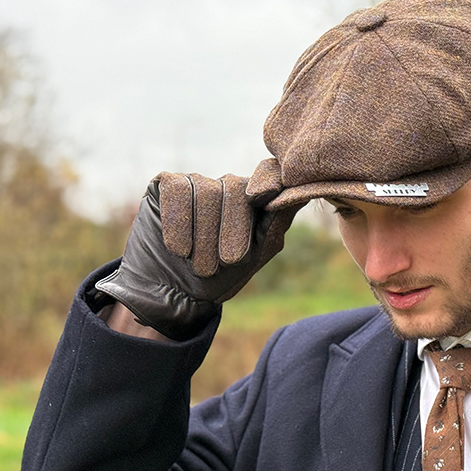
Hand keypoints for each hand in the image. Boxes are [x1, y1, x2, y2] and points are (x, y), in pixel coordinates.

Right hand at [94, 172, 300, 339]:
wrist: (174, 294)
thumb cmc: (221, 277)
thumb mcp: (256, 255)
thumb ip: (276, 223)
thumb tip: (303, 194)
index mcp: (255, 198)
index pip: (268, 175)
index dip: (266, 182)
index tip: (260, 198)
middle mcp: (227, 185)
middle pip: (236, 189)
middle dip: (230, 231)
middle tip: (224, 263)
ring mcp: (197, 182)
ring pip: (206, 191)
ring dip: (203, 236)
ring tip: (198, 264)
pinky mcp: (167, 184)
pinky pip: (177, 189)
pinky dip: (178, 223)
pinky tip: (179, 249)